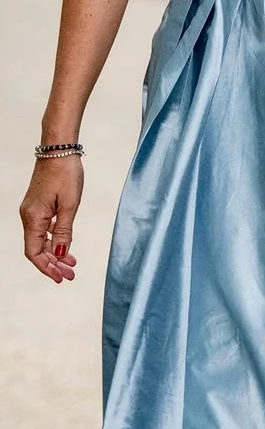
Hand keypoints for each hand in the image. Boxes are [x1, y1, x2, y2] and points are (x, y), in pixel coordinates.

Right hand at [19, 156, 83, 283]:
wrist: (59, 150)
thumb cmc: (65, 174)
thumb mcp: (69, 205)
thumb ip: (64, 231)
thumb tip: (59, 253)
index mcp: (33, 218)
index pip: (34, 252)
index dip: (47, 268)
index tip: (61, 278)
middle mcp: (28, 216)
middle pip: (37, 249)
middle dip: (53, 264)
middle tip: (71, 274)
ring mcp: (32, 211)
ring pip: (40, 240)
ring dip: (55, 253)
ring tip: (71, 263)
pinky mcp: (39, 205)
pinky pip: (43, 229)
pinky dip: (54, 239)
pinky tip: (65, 245)